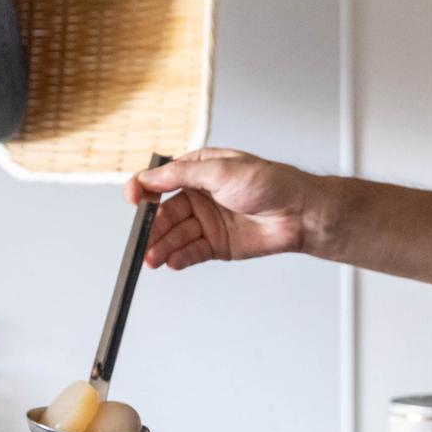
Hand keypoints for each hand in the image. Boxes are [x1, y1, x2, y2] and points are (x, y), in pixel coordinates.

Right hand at [123, 148, 328, 269]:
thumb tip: (149, 178)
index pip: (161, 181)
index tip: (133, 199)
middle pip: (165, 214)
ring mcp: (207, 222)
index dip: (144, 190)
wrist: (299, 213)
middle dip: (152, 228)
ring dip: (162, 247)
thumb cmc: (269, 183)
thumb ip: (182, 175)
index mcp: (198, 172)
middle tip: (141, 241)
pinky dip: (180, 257)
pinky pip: (191, 252)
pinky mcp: (216, 245)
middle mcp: (199, 197)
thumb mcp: (221, 170)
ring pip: (176, 236)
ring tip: (152, 259)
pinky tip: (172, 261)